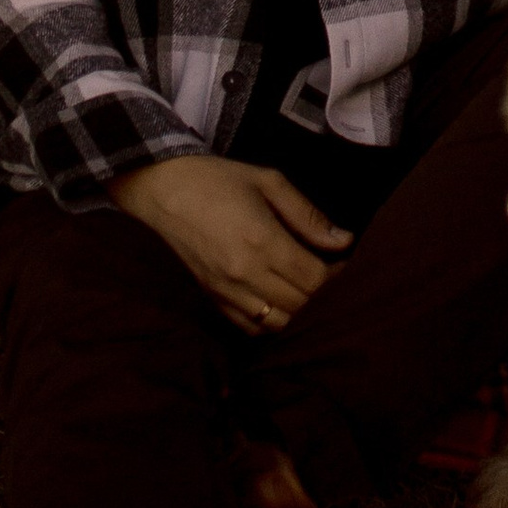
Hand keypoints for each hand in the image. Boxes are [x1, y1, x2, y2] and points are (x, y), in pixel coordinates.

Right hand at [111, 155, 351, 334]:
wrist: (164, 189)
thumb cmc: (220, 179)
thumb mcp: (270, 182)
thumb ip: (308, 215)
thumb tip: (344, 241)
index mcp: (263, 241)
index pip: (314, 278)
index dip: (333, 271)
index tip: (336, 256)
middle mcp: (245, 273)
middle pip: (299, 303)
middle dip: (317, 288)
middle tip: (320, 267)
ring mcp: (225, 290)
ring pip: (276, 322)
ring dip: (295, 307)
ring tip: (297, 283)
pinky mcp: (210, 298)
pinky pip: (248, 327)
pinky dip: (267, 320)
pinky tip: (273, 298)